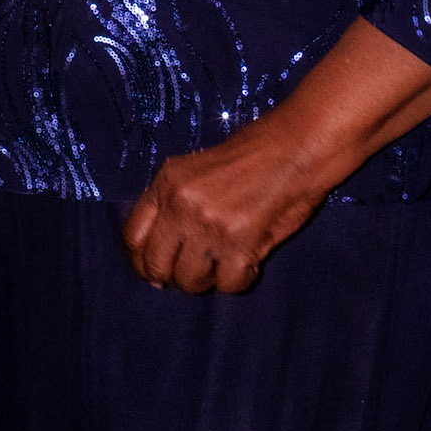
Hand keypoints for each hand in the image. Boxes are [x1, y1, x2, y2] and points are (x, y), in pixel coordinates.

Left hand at [122, 114, 324, 294]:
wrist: (298, 146)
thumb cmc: (253, 155)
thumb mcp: (196, 168)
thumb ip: (172, 205)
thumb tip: (155, 267)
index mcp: (167, 182)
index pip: (133, 236)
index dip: (144, 261)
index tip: (159, 269)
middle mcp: (181, 204)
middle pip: (156, 265)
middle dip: (174, 277)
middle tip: (198, 271)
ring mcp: (210, 224)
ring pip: (189, 280)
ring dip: (208, 280)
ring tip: (225, 263)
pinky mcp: (241, 241)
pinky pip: (228, 284)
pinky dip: (239, 280)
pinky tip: (249, 263)